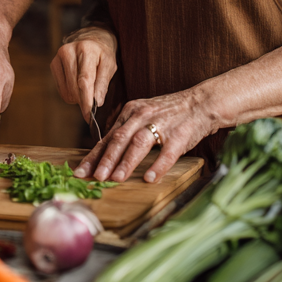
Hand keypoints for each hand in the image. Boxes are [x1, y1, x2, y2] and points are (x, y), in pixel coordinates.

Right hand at [50, 27, 117, 122]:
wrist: (91, 38)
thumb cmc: (102, 54)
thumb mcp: (110, 65)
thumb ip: (103, 83)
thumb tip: (96, 102)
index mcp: (86, 50)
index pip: (84, 80)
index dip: (86, 100)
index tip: (89, 115)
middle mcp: (69, 51)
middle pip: (74, 88)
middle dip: (84, 99)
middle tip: (93, 101)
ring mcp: (58, 57)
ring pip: (66, 91)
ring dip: (77, 97)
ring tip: (86, 88)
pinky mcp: (53, 64)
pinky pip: (61, 89)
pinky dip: (70, 93)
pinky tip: (77, 85)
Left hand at [74, 85, 219, 184]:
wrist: (201, 103)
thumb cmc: (170, 113)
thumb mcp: (142, 115)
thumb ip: (125, 130)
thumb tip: (104, 152)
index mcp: (130, 112)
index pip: (108, 137)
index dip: (93, 155)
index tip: (80, 171)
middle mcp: (142, 116)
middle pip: (119, 139)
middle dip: (105, 160)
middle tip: (95, 177)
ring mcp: (161, 124)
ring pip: (139, 143)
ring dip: (126, 162)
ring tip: (116, 179)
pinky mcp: (179, 135)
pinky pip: (167, 152)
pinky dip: (157, 165)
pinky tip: (149, 178)